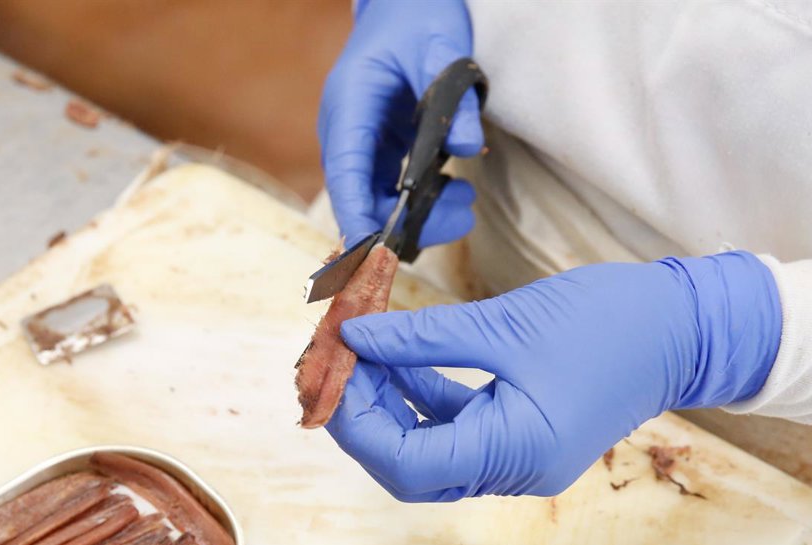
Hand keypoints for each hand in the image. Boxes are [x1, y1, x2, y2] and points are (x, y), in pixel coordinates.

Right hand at [319, 0, 482, 246]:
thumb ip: (453, 98)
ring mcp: (359, 143)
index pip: (346, 170)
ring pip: (374, 201)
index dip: (357, 214)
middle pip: (359, 196)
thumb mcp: (441, 47)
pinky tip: (454, 193)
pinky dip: (418, 203)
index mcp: (349, 103)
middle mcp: (345, 130)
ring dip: (416, 217)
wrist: (402, 3)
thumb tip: (467, 148)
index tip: (374, 252)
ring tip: (465, 206)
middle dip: (403, 223)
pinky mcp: (377, 151)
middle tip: (461, 219)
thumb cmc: (418, 17)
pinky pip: (387, 191)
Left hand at [325, 252, 781, 500]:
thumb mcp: (504, 324)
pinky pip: (458, 430)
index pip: (406, 465)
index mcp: (516, 453)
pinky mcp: (525, 437)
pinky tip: (403, 358)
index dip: (357, 424)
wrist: (683, 328)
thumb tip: (353, 340)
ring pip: (430, 449)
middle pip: (411, 466)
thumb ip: (422, 338)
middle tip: (335, 363)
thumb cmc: (609, 322)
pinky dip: (425, 398)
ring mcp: (521, 459)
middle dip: (366, 416)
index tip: (328, 374)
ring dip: (392, 404)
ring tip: (364, 350)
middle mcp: (516, 471)